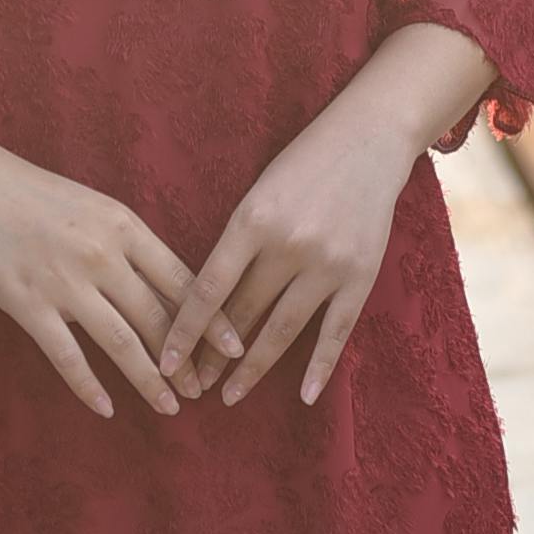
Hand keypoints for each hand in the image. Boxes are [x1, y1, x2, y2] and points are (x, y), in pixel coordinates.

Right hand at [0, 146, 245, 417]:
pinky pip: (68, 356)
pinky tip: (107, 409)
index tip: (235, 347)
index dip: (211, 319)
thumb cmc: (34, 192)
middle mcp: (101, 255)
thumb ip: (127, 244)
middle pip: (158, 317)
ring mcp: (65, 282)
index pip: (182, 280)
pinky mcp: (29, 304)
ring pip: (122, 343)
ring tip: (171, 406)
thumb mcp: (94, 207)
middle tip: (202, 390)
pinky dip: (90, 387)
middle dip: (185, 359)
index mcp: (123, 225)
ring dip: (150, 380)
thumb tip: (163, 286)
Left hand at [157, 108, 418, 409]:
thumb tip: (208, 299)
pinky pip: (336, 331)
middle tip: (191, 385)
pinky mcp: (360, 275)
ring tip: (230, 395)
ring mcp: (327, 263)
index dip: (184, 330)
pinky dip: (320, 367)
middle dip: (214, 355)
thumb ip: (237, 241)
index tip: (164, 362)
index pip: (208, 287)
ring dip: (252, 367)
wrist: (368, 138)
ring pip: (282, 329)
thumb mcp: (258, 191)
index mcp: (253, 218)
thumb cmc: (303, 162)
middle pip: (242, 313)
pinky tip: (303, 395)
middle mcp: (288, 244)